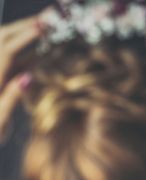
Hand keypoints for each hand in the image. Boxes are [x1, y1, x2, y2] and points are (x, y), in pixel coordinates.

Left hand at [0, 15, 40, 142]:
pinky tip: (33, 48)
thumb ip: (10, 99)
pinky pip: (6, 58)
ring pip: (1, 43)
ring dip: (20, 32)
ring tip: (40, 26)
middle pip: (2, 38)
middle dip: (23, 26)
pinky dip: (19, 48)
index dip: (25, 36)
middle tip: (45, 19)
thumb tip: (27, 77)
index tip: (42, 27)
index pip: (7, 50)